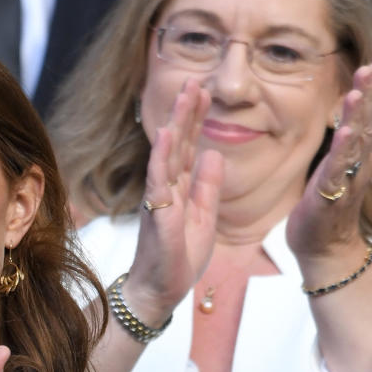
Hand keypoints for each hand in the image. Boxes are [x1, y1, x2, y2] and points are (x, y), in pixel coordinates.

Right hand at [123, 80, 223, 322]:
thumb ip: (208, 186)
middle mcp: (167, 188)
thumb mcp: (205, 218)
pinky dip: (163, 155)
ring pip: (169, 152)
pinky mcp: (157, 212)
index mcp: (180, 189)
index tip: (205, 92)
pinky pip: (159, 178)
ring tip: (185, 93)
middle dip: (187, 111)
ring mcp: (161, 197)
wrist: (161, 291)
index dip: (197, 120)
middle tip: (195, 80)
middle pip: (179, 142)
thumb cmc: (179, 259)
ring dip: (177, 122)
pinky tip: (168, 132)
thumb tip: (214, 153)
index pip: (189, 147)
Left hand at [287, 64, 371, 267]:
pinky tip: (343, 135)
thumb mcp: (348, 164)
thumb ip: (364, 134)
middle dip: (368, 98)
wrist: (325, 250)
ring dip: (355, 120)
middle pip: (367, 127)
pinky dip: (341, 154)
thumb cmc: (332, 204)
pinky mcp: (328, 198)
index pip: (370, 119)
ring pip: (353, 147)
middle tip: (370, 68)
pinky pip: (336, 173)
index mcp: (361, 156)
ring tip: (354, 94)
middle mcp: (359, 166)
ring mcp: (345, 182)